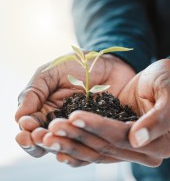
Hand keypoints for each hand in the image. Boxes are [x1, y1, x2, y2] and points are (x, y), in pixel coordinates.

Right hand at [15, 53, 135, 157]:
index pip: (31, 125)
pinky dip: (78, 147)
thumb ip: (34, 92)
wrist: (109, 65)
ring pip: (62, 144)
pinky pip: (85, 143)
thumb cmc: (78, 65)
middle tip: (36, 136)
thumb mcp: (51, 73)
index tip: (26, 126)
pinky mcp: (95, 130)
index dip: (26, 129)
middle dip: (36, 140)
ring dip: (53, 145)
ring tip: (49, 139)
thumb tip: (18, 116)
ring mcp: (78, 127)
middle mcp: (60, 121)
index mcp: (46, 108)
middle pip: (44, 140)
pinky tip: (72, 144)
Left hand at [46, 59, 169, 166]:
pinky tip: (59, 144)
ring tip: (48, 135)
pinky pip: (95, 147)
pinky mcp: (118, 138)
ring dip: (72, 142)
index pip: (121, 137)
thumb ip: (159, 118)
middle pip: (105, 146)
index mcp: (160, 142)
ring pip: (96, 149)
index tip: (74, 115)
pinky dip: (77, 146)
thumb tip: (137, 138)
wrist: (169, 78)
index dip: (97, 127)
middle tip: (52, 128)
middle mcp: (143, 149)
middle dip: (77, 136)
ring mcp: (129, 146)